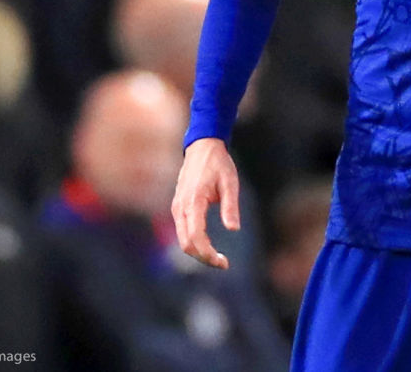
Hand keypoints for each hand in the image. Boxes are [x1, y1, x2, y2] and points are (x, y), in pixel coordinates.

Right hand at [172, 137, 240, 268]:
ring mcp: (177, 208)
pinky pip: (182, 231)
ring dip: (198, 252)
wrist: (202, 147)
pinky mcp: (178, 207)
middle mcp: (180, 208)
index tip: (224, 263)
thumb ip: (230, 206)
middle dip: (203, 258)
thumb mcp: (230, 183)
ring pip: (182, 239)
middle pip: (186, 244)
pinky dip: (193, 242)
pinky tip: (208, 246)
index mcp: (193, 202)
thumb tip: (234, 229)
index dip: (208, 254)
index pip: (195, 237)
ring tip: (217, 258)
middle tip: (223, 264)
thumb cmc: (218, 164)